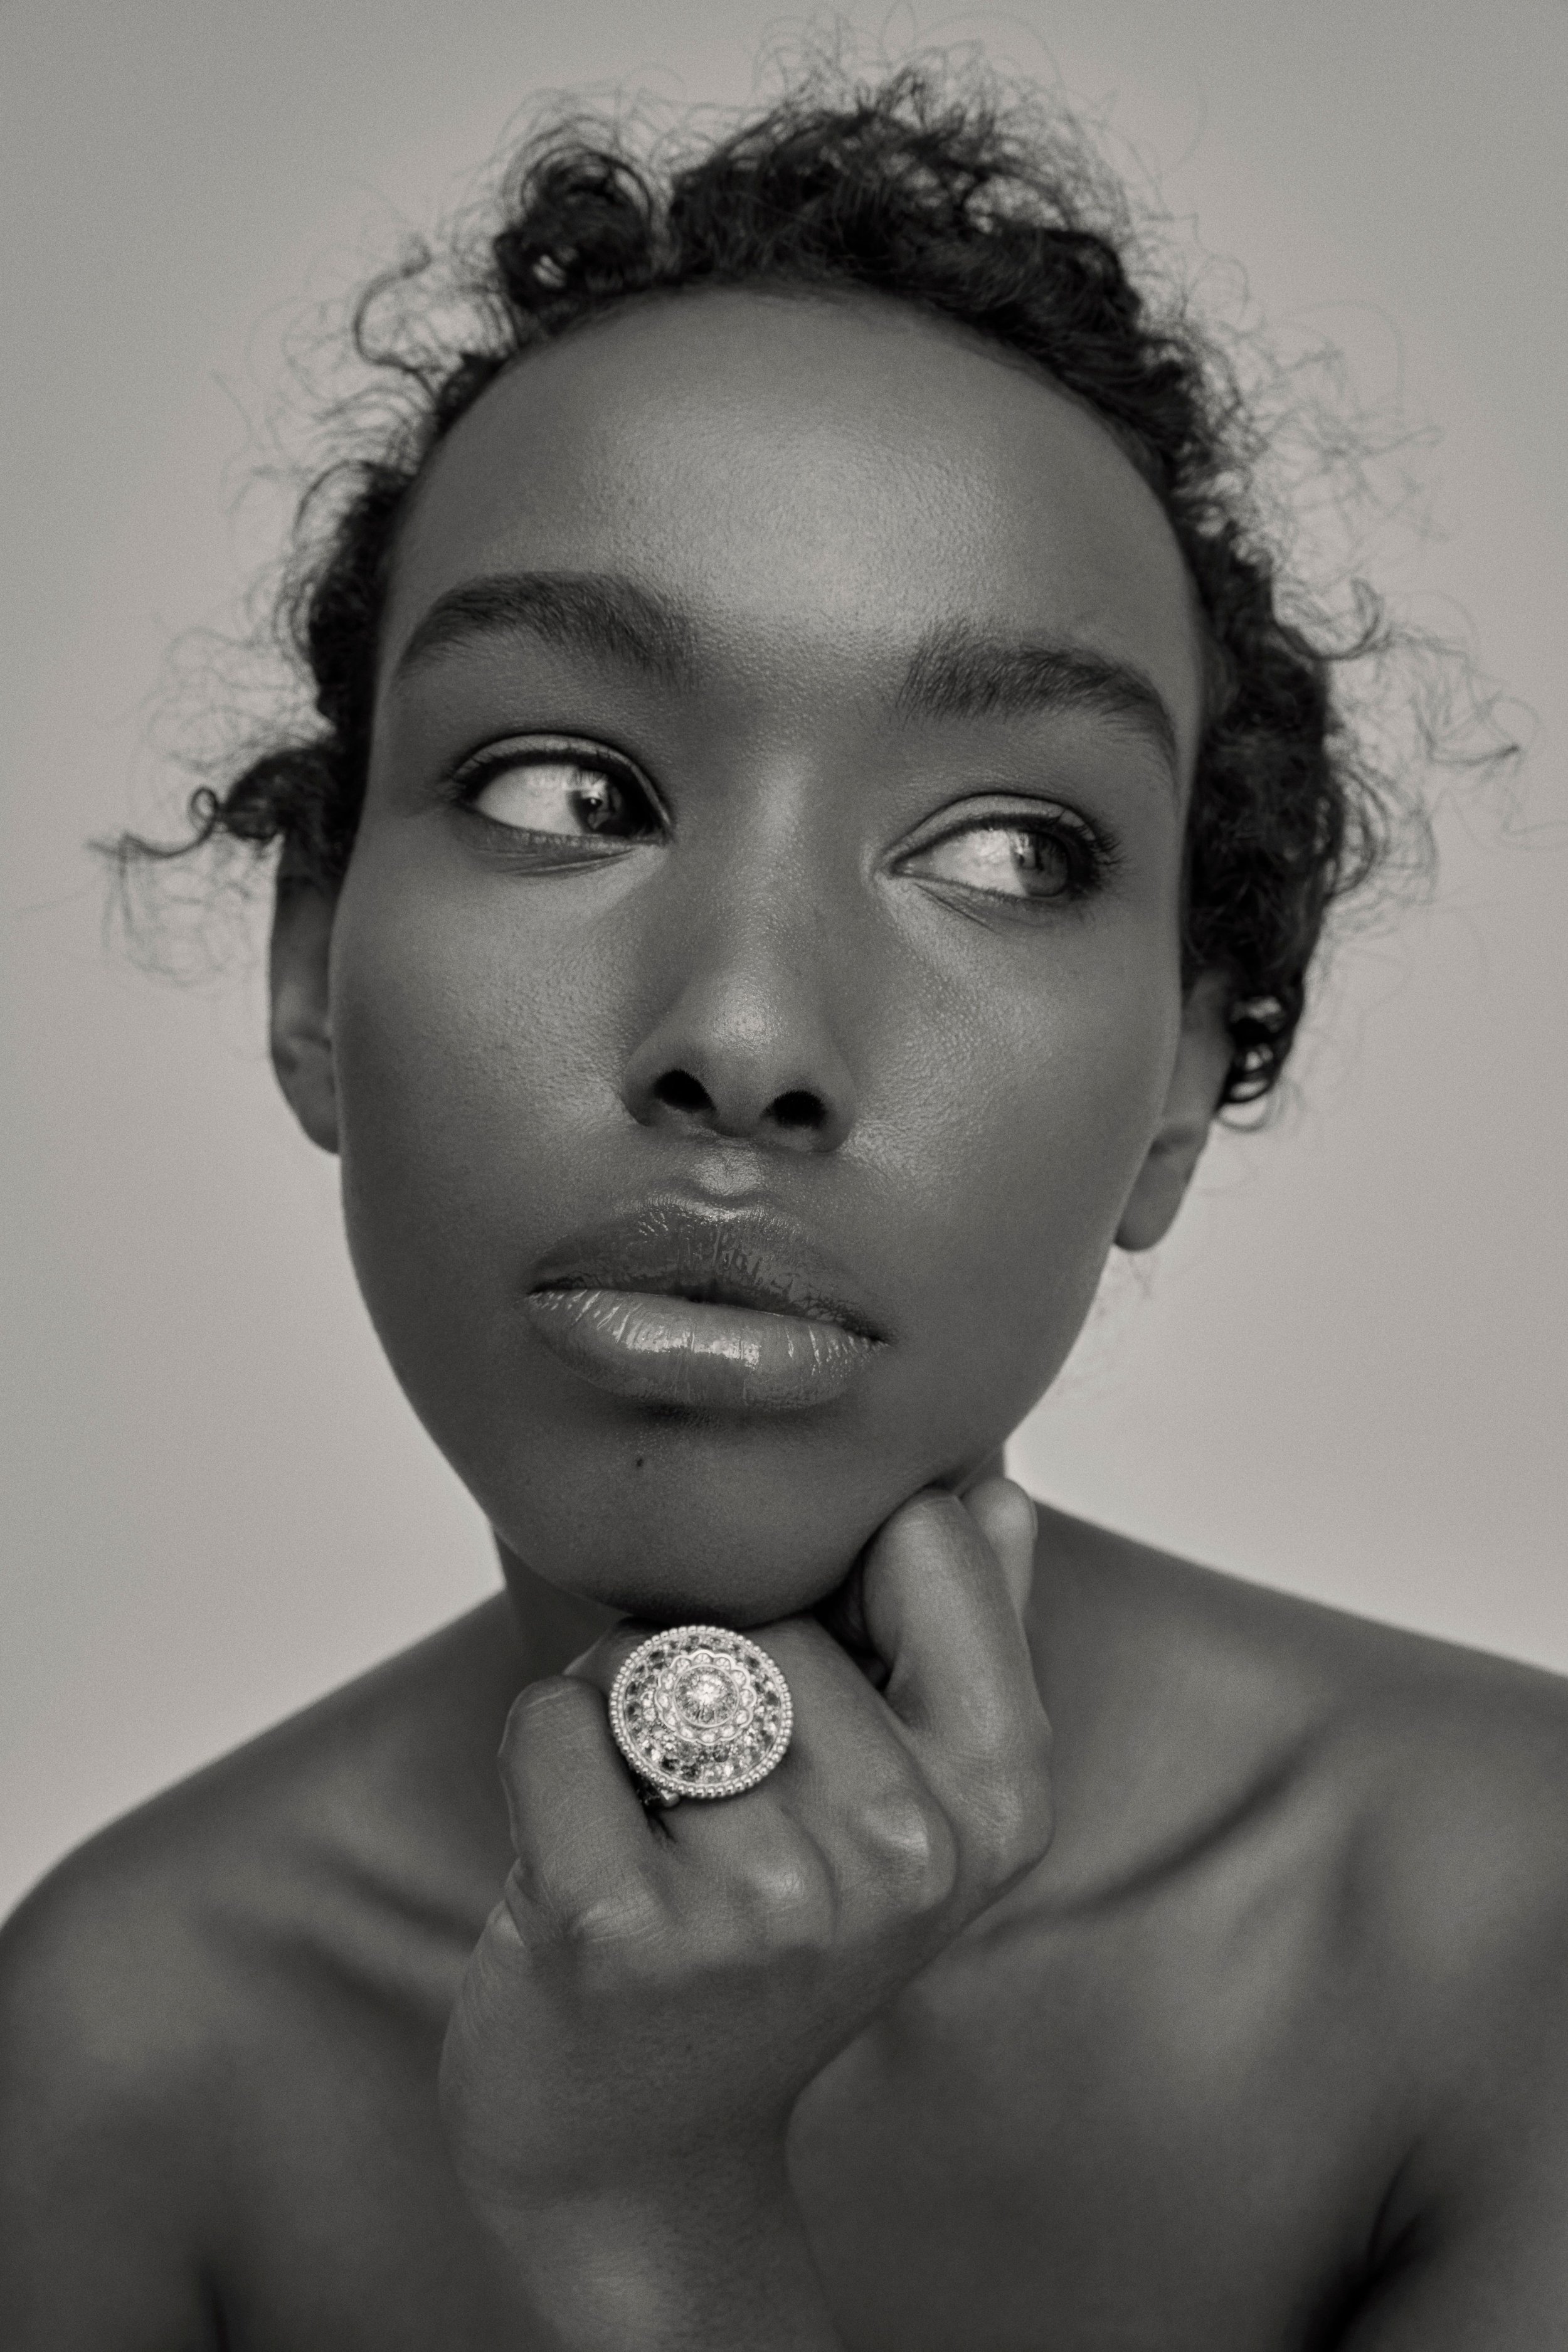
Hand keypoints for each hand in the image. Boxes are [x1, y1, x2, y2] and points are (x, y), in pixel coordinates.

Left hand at [440, 1478, 1049, 2345]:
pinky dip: (541, 1760)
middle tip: (718, 1807)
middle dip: (713, 1668)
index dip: (840, 1581)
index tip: (821, 1693)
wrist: (638, 2153)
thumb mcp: (905, 1800)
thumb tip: (995, 1489)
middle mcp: (904, 1855)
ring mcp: (764, 1903)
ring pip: (647, 1652)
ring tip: (653, 1832)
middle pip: (767, 1604)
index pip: (923, 1537)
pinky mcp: (618, 1928)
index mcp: (998, 1801)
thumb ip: (965, 1636)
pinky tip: (576, 1860)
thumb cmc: (763, 1944)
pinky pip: (552, 1717)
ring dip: (620, 1717)